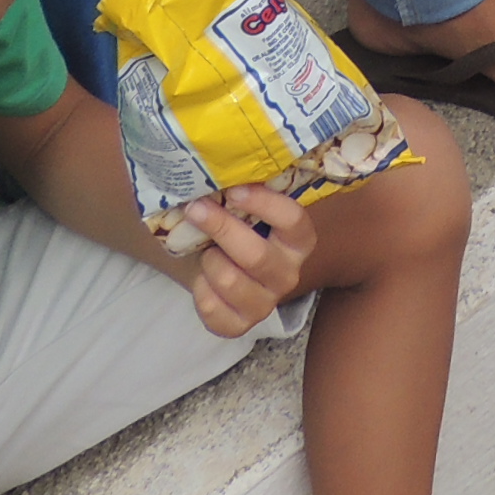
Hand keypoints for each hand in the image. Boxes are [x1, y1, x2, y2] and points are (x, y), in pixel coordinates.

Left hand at [176, 182, 319, 336]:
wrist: (220, 266)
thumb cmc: (236, 229)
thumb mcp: (245, 211)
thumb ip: (241, 194)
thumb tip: (216, 167)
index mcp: (298, 241)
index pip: (293, 220)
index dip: (264, 204)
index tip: (233, 191)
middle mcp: (289, 274)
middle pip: (255, 254)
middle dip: (221, 228)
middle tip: (195, 209)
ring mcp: (266, 303)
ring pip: (229, 280)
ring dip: (209, 260)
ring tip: (206, 251)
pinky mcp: (241, 326)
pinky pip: (212, 308)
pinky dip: (200, 289)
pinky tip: (203, 278)